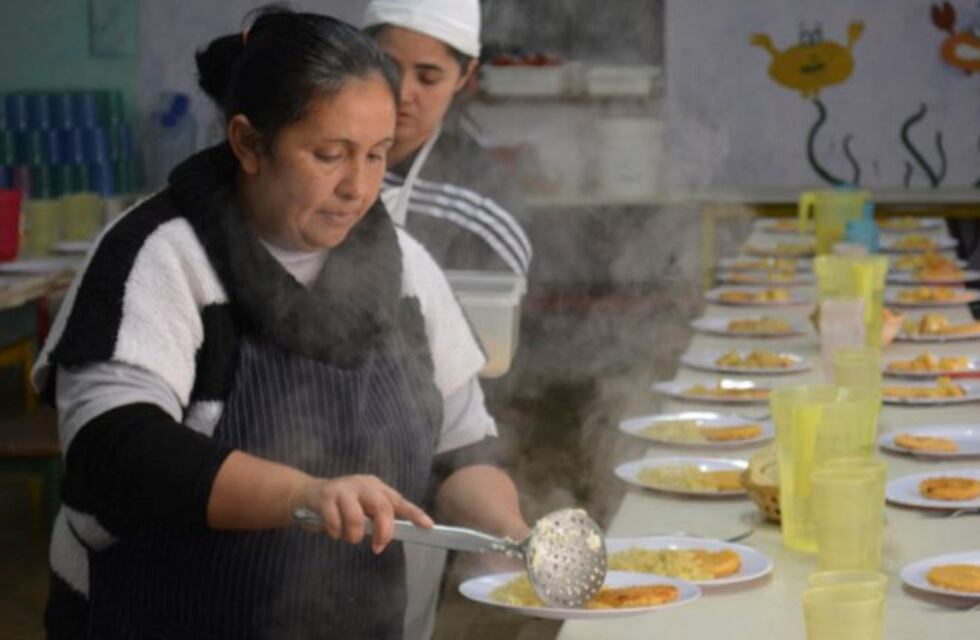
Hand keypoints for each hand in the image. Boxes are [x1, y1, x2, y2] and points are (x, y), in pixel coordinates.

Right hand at [290, 474, 432, 553]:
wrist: (307, 494)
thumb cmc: (341, 505)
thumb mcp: (363, 507)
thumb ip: (377, 517)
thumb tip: (390, 535)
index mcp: (376, 487)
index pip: (399, 501)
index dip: (414, 513)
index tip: (428, 526)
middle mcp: (363, 485)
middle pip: (382, 508)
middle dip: (383, 531)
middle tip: (379, 547)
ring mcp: (343, 489)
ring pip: (357, 519)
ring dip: (353, 536)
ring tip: (347, 536)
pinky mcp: (325, 497)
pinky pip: (336, 524)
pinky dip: (336, 533)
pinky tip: (332, 530)